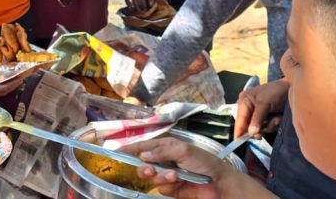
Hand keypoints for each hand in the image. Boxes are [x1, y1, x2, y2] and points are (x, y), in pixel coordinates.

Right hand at [120, 137, 242, 198]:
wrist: (219, 184)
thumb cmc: (204, 162)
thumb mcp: (183, 150)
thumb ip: (161, 151)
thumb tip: (143, 154)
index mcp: (166, 146)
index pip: (143, 146)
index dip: (130, 149)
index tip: (116, 152)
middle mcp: (164, 160)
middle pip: (142, 164)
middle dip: (144, 167)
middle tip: (149, 169)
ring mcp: (167, 175)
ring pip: (150, 177)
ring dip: (160, 177)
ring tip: (174, 176)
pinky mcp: (171, 189)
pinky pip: (160, 188)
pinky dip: (167, 185)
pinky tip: (178, 183)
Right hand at [234, 79, 288, 138]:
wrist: (294, 89)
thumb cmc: (276, 91)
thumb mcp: (264, 103)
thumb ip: (257, 118)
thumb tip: (251, 133)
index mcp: (245, 101)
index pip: (240, 118)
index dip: (239, 130)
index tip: (237, 141)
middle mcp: (250, 108)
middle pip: (249, 126)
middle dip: (258, 128)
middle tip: (260, 135)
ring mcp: (260, 114)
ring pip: (260, 128)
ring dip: (269, 125)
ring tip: (276, 118)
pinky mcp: (269, 118)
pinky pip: (268, 127)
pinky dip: (274, 124)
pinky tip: (279, 117)